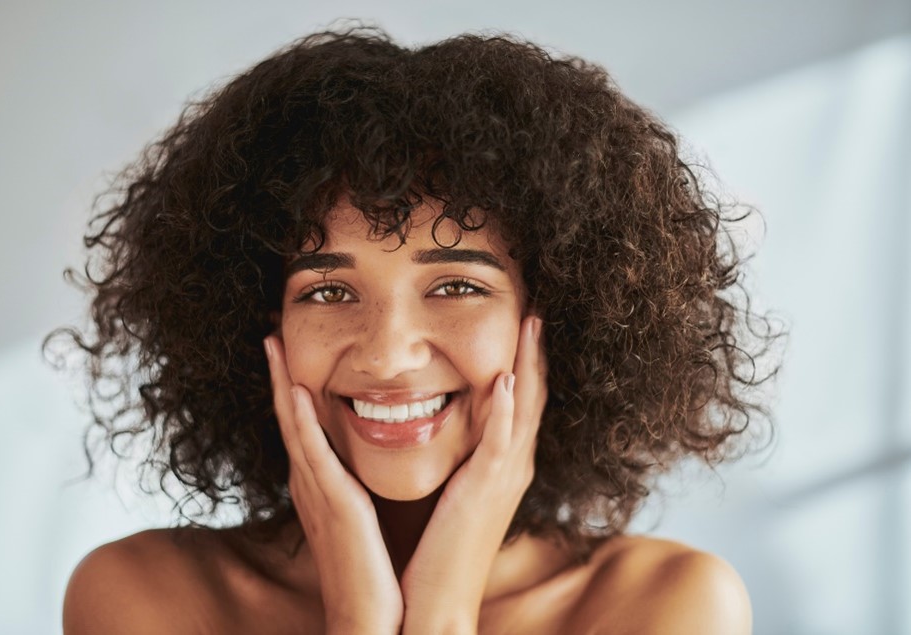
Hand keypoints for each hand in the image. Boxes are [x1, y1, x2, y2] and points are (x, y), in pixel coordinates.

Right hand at [264, 336, 402, 634]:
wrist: (372, 621)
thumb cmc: (374, 575)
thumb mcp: (364, 522)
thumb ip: (357, 492)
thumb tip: (363, 470)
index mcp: (322, 486)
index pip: (304, 425)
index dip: (292, 386)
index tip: (288, 349)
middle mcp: (311, 484)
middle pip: (290, 417)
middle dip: (279, 374)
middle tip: (270, 332)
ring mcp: (317, 493)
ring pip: (295, 426)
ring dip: (284, 383)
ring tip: (273, 344)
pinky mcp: (333, 505)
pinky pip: (313, 454)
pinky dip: (302, 421)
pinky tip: (298, 391)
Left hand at [400, 316, 546, 633]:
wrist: (437, 601)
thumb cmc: (438, 548)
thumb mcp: (453, 491)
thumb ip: (459, 459)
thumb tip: (446, 424)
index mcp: (502, 463)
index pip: (520, 398)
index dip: (525, 358)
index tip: (522, 319)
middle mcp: (512, 465)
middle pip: (532, 394)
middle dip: (535, 350)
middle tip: (537, 306)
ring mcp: (503, 477)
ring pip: (524, 408)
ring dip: (528, 364)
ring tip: (532, 322)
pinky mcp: (485, 492)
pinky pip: (499, 443)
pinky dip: (503, 410)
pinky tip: (504, 379)